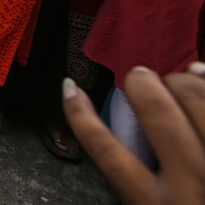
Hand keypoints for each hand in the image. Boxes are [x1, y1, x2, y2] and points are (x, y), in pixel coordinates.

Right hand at [65, 65, 204, 203]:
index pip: (105, 148)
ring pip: (196, 98)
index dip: (80, 112)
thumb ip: (140, 189)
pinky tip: (201, 73)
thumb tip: (126, 146)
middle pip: (155, 109)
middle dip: (142, 81)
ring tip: (177, 80)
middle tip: (141, 79)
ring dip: (181, 79)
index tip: (72, 89)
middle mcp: (193, 183)